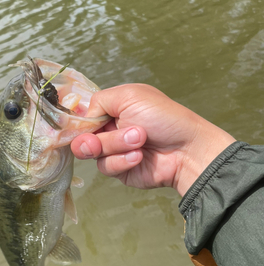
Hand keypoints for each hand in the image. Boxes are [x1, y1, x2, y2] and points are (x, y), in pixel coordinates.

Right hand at [71, 84, 234, 196]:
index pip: (82, 117)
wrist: (186, 149)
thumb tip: (83, 119)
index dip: (79, 123)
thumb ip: (99, 101)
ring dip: (116, 146)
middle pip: (81, 137)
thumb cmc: (163, 118)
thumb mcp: (129, 96)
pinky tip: (140, 156)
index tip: (86, 126)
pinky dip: (122, 161)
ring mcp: (113, 150)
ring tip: (140, 141)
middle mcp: (109, 129)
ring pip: (92, 153)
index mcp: (111, 109)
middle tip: (111, 135)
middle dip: (96, 137)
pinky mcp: (119, 170)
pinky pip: (106, 168)